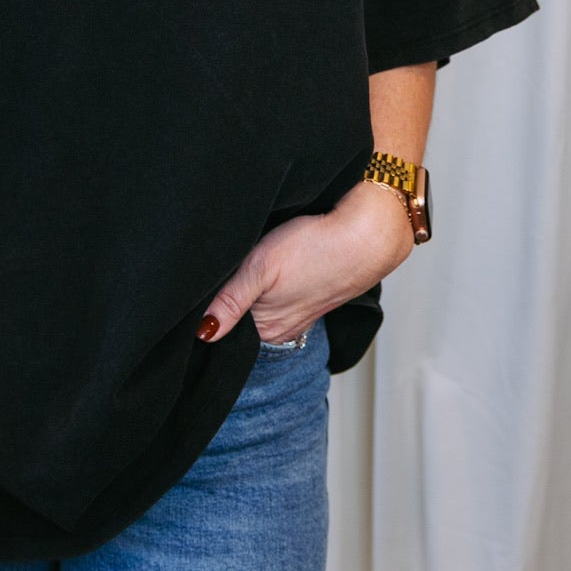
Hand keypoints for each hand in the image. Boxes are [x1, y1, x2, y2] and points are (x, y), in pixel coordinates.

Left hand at [196, 181, 414, 346]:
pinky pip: (280, 299)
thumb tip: (203, 333)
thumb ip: (229, 301)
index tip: (204, 283)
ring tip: (253, 266)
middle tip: (228, 267)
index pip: (222, 325)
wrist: (367, 237)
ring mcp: (297, 316)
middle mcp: (280, 330)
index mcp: (265, 329)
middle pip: (239, 318)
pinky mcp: (310, 300)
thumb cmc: (314, 247)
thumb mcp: (260, 268)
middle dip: (227, 299)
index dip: (207, 305)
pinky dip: (273, 286)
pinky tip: (276, 268)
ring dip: (252, 290)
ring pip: (259, 307)